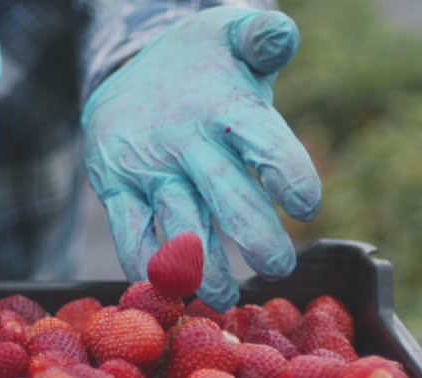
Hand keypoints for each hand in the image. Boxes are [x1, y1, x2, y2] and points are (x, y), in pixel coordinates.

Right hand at [82, 7, 321, 310]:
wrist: (128, 65)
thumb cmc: (205, 65)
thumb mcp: (234, 38)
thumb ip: (265, 37)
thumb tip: (280, 36)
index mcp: (224, 105)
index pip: (264, 143)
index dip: (289, 176)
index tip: (307, 206)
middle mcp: (183, 139)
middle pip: (228, 200)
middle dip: (259, 241)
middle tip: (279, 268)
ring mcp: (146, 168)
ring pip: (180, 232)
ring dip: (207, 274)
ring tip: (228, 297)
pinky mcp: (114, 189)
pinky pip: (131, 239)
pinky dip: (151, 272)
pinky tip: (177, 292)